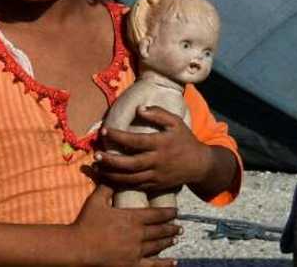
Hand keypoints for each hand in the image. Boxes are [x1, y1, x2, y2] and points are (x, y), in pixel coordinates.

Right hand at [72, 182, 179, 265]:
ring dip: (168, 241)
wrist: (79, 246)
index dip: (167, 213)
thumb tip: (109, 171)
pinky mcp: (133, 264)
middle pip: (160, 230)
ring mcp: (137, 251)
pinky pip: (153, 264)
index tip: (175, 212)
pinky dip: (165, 263)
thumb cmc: (86, 222)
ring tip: (175, 238)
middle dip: (171, 227)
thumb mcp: (95, 201)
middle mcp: (138, 234)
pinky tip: (173, 262)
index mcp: (131, 218)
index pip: (156, 214)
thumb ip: (106, 187)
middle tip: (179, 226)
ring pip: (158, 245)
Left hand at [96, 106, 210, 191]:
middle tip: (95, 155)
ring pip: (131, 179)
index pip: (136, 141)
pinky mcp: (156, 186)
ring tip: (97, 167)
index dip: (118, 136)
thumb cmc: (185, 140)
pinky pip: (136, 186)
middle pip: (131, 164)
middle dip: (111, 161)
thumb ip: (158, 113)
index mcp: (161, 144)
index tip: (103, 131)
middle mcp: (158, 162)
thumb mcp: (176, 122)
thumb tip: (139, 109)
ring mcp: (157, 176)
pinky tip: (108, 178)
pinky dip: (120, 184)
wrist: (200, 165)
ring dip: (112, 174)